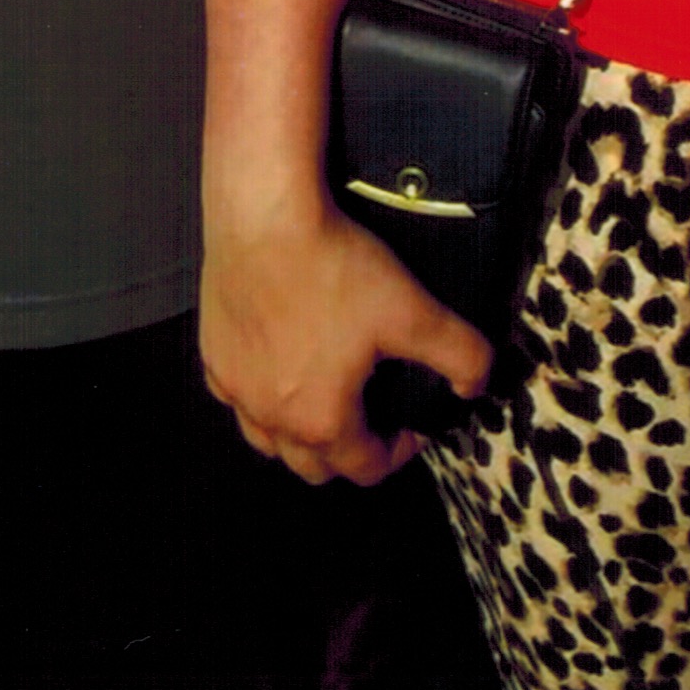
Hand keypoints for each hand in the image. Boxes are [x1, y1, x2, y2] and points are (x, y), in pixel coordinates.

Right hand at [200, 204, 494, 486]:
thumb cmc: (335, 269)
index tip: (414, 426)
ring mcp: (235, 391)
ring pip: (266, 441)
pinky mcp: (213, 356)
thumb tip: (477, 385)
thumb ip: (457, 353)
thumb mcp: (413, 310)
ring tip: (325, 395)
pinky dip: (259, 395)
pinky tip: (276, 361)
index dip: (399, 452)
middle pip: (312, 467)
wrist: (263, 221)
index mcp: (323, 420)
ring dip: (297, 434)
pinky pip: (235, 396)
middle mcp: (272, 419)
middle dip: (347, 453)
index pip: (365, 468)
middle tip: (373, 416)